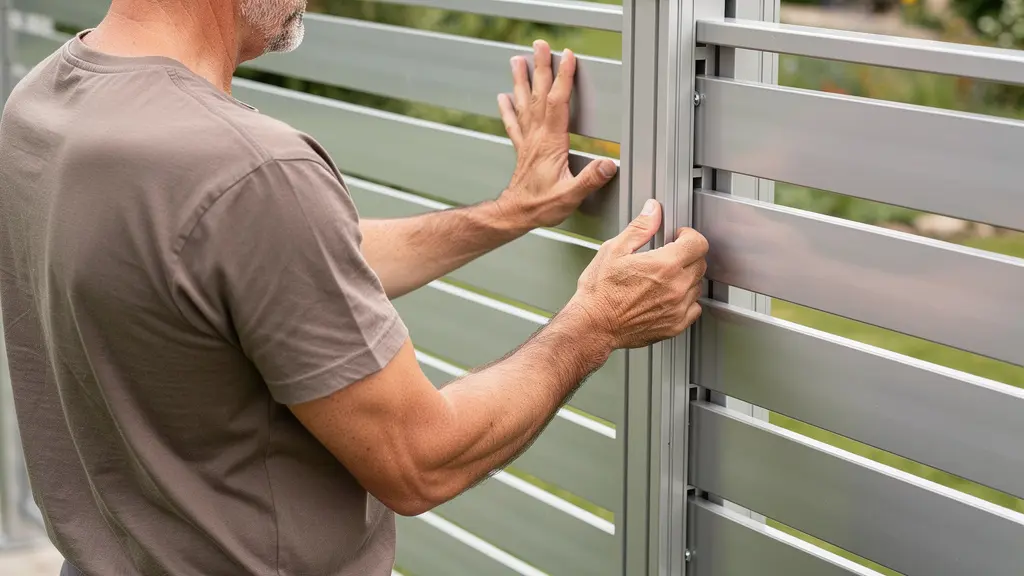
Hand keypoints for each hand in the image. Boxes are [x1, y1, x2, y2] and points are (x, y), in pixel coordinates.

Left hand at [496, 39, 617, 230]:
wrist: (516, 214)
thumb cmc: (541, 206)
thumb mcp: (571, 195)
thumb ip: (590, 179)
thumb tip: (609, 164)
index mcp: (551, 143)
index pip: (557, 102)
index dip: (563, 78)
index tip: (567, 58)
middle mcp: (536, 137)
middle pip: (539, 94)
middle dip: (541, 68)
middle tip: (540, 46)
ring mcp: (527, 141)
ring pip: (523, 103)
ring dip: (521, 80)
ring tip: (517, 61)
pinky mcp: (522, 149)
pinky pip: (513, 122)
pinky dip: (508, 107)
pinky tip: (503, 97)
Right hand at [568, 200, 707, 349]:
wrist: (594, 325)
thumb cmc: (599, 292)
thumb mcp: (614, 250)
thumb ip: (640, 228)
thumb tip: (653, 210)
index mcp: (664, 265)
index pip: (698, 243)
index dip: (689, 236)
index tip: (679, 237)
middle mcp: (676, 287)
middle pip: (700, 263)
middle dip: (688, 255)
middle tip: (669, 256)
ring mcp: (678, 308)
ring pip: (697, 285)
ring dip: (687, 278)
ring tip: (665, 278)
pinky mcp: (675, 325)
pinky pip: (694, 308)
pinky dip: (686, 301)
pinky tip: (669, 297)